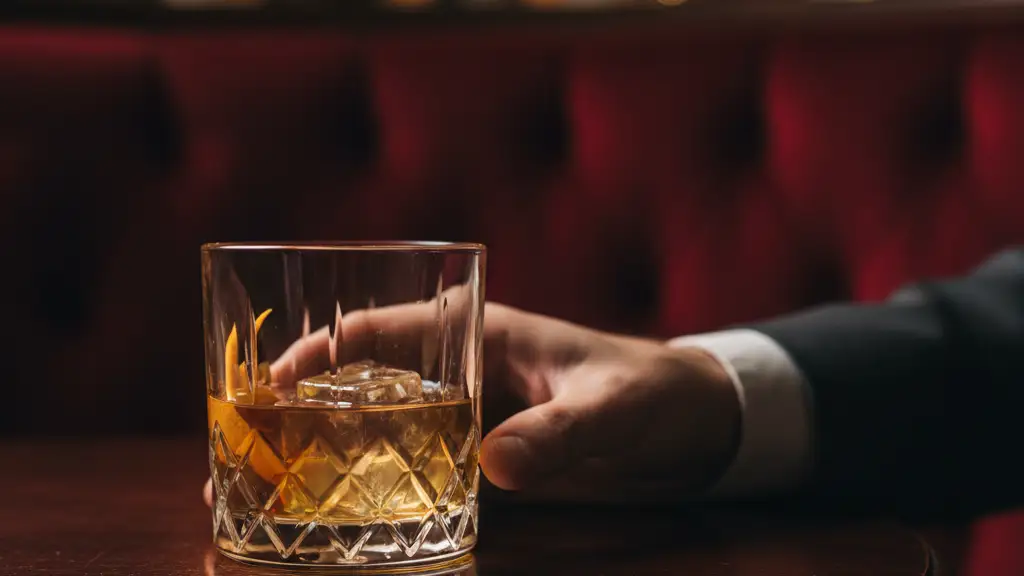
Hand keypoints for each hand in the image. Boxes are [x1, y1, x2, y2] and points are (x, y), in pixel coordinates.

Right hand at [203, 302, 740, 504]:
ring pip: (385, 432)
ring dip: (331, 456)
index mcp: (482, 334)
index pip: (384, 327)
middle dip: (304, 411)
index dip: (324, 347)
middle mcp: (464, 374)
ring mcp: (473, 420)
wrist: (695, 426)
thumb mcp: (611, 410)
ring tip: (267, 494)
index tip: (270, 379)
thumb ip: (560, 434)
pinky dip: (384, 493)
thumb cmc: (655, 394)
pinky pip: (424, 474)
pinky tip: (348, 526)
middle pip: (365, 384)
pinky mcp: (490, 462)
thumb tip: (494, 468)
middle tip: (243, 450)